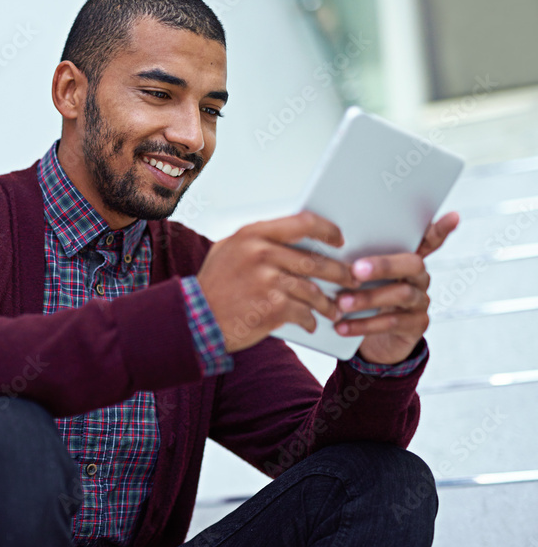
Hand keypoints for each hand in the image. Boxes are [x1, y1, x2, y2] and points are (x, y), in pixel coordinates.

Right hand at [197, 211, 358, 352]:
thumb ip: (257, 240)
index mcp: (253, 235)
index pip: (302, 223)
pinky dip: (310, 320)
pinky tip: (311, 323)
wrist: (196, 319)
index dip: (326, 230)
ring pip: (313, 289)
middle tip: (350, 279)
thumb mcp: (228, 250)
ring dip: (327, 302)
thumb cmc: (213, 286)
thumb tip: (293, 236)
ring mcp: (268, 281)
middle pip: (315, 260)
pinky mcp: (272, 307)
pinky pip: (304, 312)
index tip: (339, 240)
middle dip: (338, 273)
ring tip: (333, 308)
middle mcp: (261, 254)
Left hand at [334, 211, 459, 363]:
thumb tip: (324, 239)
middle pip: (413, 264)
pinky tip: (343, 327)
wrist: (371, 343)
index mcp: (405, 260)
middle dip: (384, 265)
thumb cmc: (361, 300)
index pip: (428, 241)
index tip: (453, 216)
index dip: (440, 230)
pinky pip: (393, 322)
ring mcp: (420, 301)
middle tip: (355, 270)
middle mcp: (418, 278)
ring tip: (341, 304)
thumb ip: (350, 261)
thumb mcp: (355, 279)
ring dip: (368, 298)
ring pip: (401, 294)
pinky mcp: (416, 325)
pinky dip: (364, 324)